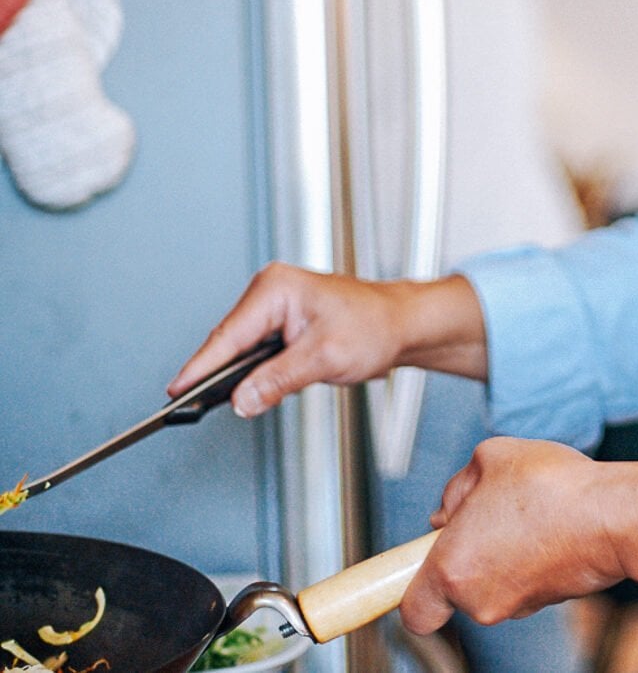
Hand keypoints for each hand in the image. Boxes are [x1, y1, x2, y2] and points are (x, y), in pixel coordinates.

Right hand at [167, 262, 486, 416]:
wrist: (402, 324)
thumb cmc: (375, 326)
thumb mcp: (324, 358)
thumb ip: (278, 380)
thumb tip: (241, 400)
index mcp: (277, 288)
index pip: (228, 335)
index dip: (199, 367)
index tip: (176, 391)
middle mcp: (272, 291)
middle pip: (228, 341)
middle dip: (214, 373)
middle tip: (188, 407)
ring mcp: (275, 306)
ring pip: (239, 348)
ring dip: (232, 373)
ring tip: (207, 402)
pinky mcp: (282, 322)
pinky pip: (253, 350)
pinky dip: (248, 370)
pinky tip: (244, 389)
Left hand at [401, 437, 629, 632]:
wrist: (611, 516)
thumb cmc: (552, 489)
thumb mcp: (491, 457)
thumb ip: (459, 484)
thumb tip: (453, 507)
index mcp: (453, 568)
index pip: (413, 610)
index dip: (412, 586)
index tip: (418, 564)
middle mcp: (479, 599)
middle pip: (455, 585)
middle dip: (467, 548)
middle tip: (487, 511)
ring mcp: (515, 604)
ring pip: (490, 580)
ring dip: (499, 550)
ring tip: (525, 510)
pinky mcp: (546, 602)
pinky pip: (521, 579)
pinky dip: (527, 557)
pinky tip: (545, 524)